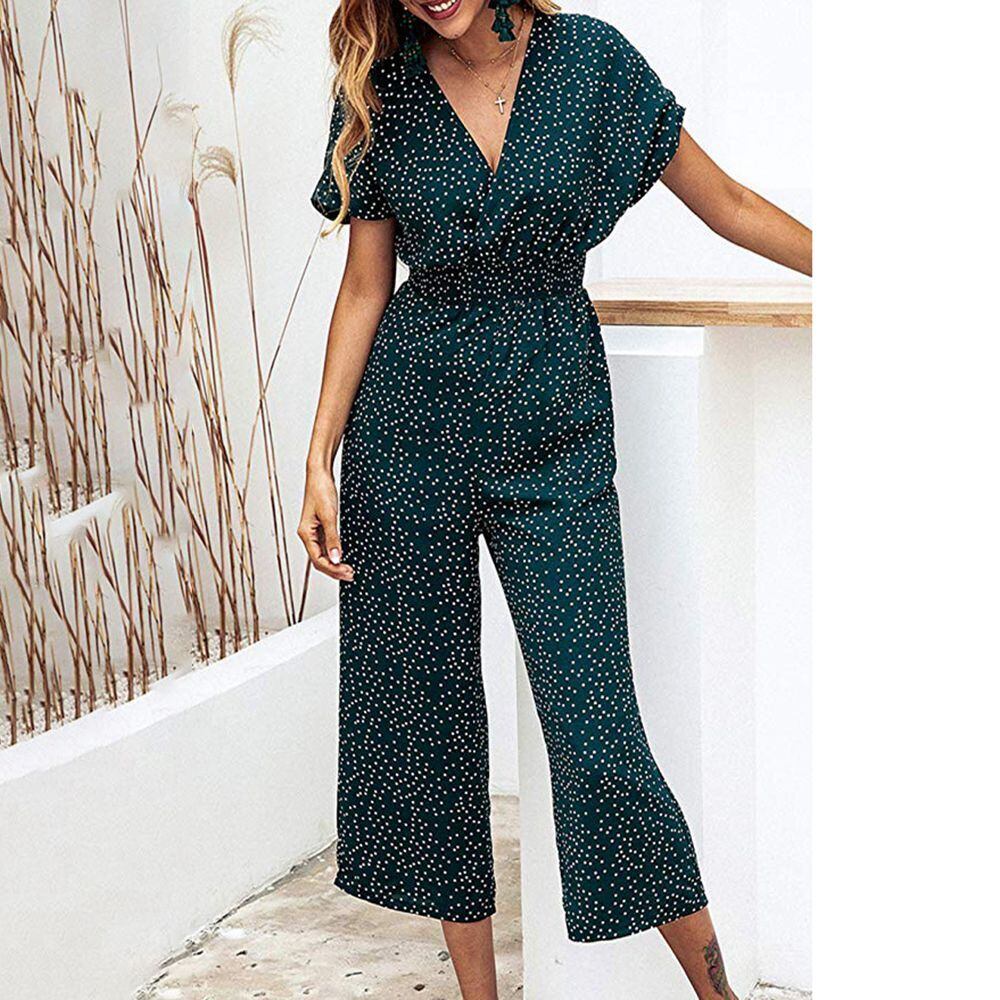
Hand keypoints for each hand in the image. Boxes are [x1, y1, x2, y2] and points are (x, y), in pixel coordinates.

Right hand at [297, 466, 354, 581]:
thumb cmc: (320, 490)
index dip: (332, 569)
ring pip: (323, 555)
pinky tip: (343, 556)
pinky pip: (327, 546)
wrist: (319, 474)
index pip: (317, 560)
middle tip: (350, 575)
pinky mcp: (321, 527)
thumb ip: (333, 538)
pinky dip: (335, 553)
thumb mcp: (329, 515)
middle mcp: (308, 535)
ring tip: (348, 570)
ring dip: (335, 563)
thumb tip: (336, 558)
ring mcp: (315, 532)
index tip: (346, 572)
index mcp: (306, 533)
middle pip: (320, 560)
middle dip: (334, 570)